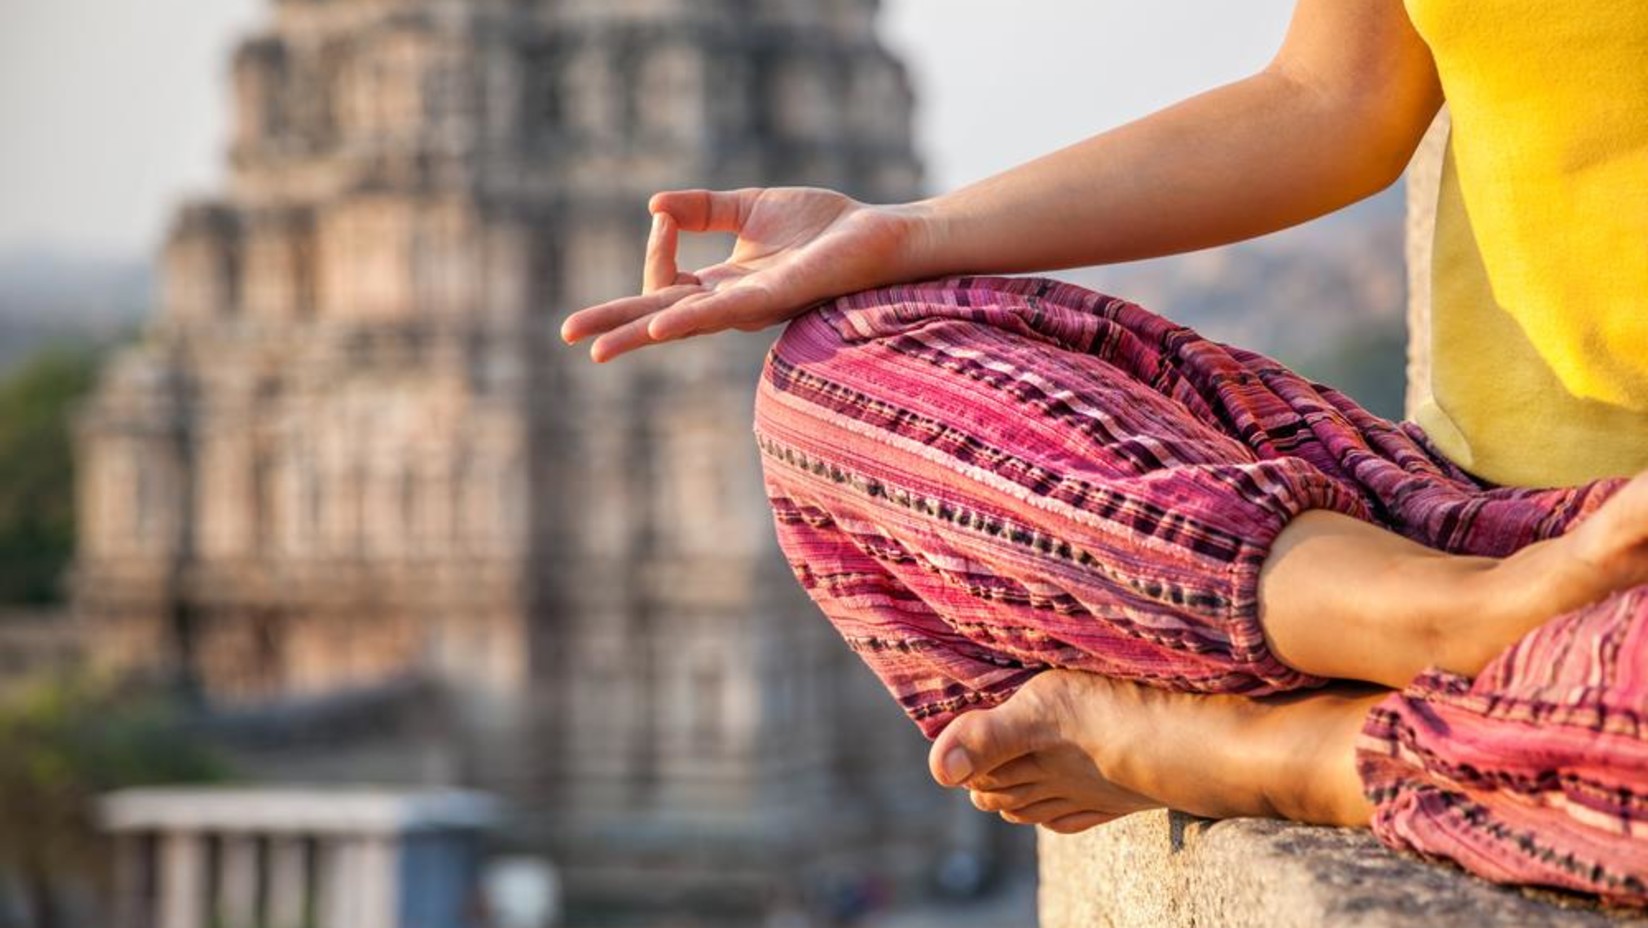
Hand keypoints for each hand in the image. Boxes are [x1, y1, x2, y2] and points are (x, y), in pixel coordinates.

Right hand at [560, 187, 928, 361]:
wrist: (878, 235)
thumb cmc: (823, 226)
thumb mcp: (749, 207)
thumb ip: (703, 209)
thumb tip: (654, 206)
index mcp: (724, 286)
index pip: (667, 284)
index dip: (656, 251)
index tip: (664, 216)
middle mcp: (732, 305)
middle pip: (660, 316)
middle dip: (615, 326)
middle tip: (570, 336)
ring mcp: (752, 306)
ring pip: (684, 322)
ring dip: (640, 333)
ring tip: (602, 347)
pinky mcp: (776, 298)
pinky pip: (723, 312)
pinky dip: (688, 317)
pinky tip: (659, 326)